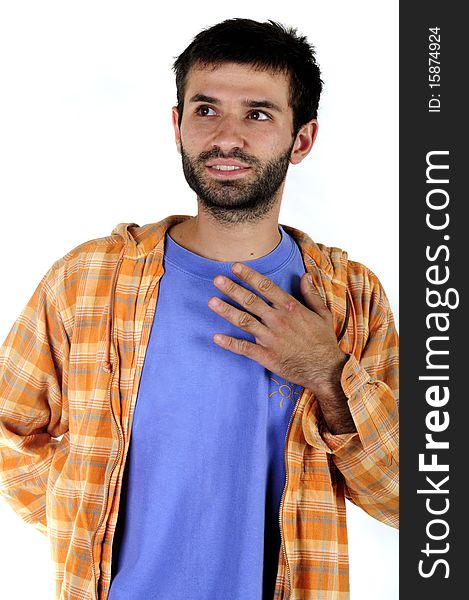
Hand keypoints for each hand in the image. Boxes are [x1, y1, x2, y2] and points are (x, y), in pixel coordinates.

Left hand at [208, 262, 354, 433]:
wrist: (326, 370)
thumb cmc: (324, 341)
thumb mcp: (323, 314)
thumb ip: (311, 294)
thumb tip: (305, 276)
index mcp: (290, 308)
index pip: (266, 287)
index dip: (249, 276)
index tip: (235, 267)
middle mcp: (278, 320)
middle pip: (250, 301)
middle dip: (232, 289)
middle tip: (216, 279)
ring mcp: (271, 338)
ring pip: (244, 321)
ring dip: (226, 311)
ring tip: (211, 302)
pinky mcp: (266, 356)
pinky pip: (244, 348)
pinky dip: (229, 343)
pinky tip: (216, 337)